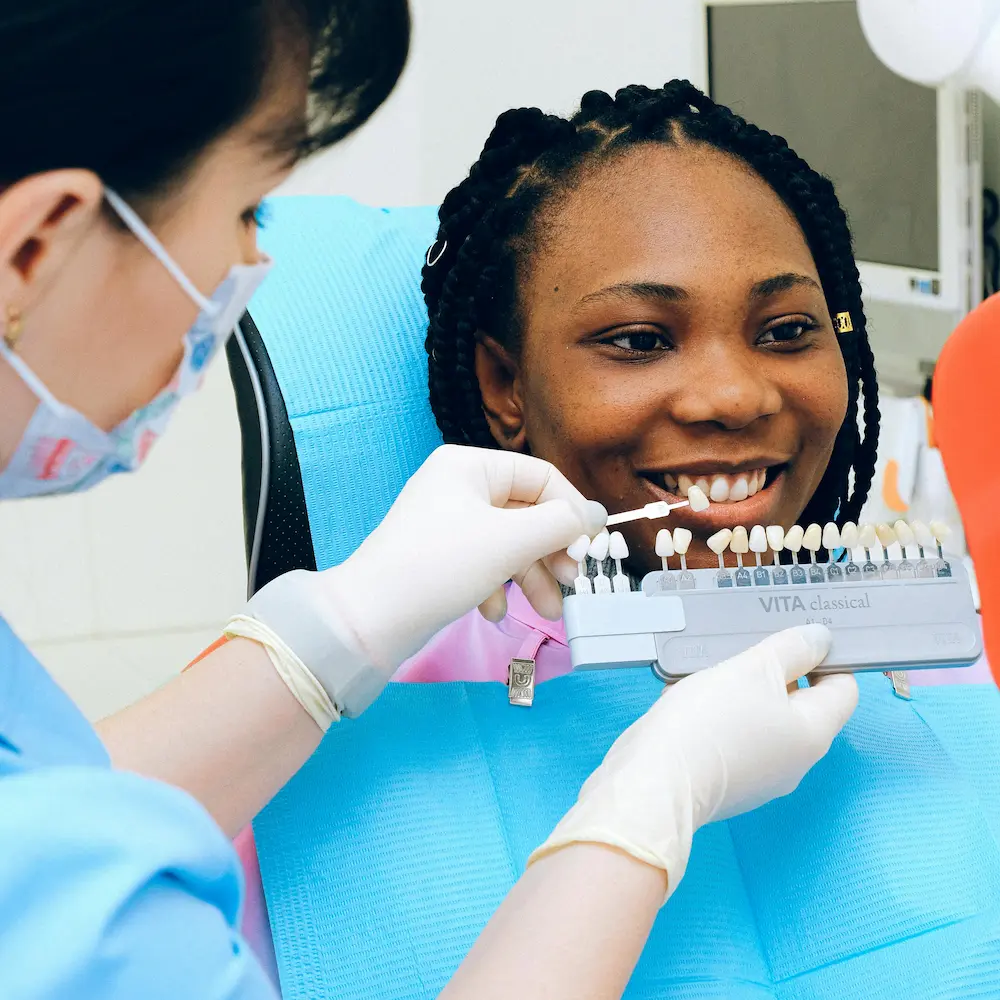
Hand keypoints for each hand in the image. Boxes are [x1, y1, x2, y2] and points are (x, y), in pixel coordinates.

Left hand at [319, 445, 606, 671]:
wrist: (371, 619)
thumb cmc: (439, 566)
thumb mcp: (509, 541)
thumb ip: (560, 524)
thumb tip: (595, 515)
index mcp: (469, 466)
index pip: (541, 477)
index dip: (570, 512)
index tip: (589, 550)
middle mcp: (457, 487)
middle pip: (527, 512)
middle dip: (552, 551)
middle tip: (571, 583)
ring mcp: (447, 523)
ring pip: (509, 543)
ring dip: (532, 576)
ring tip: (546, 611)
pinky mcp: (439, 557)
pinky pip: (484, 564)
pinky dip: (497, 587)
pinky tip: (492, 612)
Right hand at [529, 625, 857, 899]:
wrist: (654, 782)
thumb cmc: (709, 722)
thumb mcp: (754, 668)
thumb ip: (792, 648)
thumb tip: (821, 639)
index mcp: (813, 733)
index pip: (844, 689)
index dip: (826, 658)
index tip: (794, 639)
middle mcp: (795, 762)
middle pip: (799, 704)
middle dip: (774, 673)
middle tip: (745, 650)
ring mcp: (760, 778)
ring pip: (762, 720)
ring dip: (741, 693)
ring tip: (709, 671)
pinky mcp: (726, 784)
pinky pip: (733, 739)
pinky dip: (717, 717)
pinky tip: (688, 701)